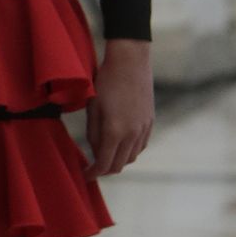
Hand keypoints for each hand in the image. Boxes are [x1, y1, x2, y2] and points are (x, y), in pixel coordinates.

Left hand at [84, 39, 153, 177]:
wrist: (130, 61)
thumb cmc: (106, 82)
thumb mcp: (93, 108)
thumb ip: (94, 134)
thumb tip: (97, 152)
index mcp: (115, 131)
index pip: (104, 164)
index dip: (93, 173)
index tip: (84, 175)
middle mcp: (133, 134)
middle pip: (120, 165)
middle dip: (104, 170)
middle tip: (92, 167)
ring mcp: (144, 128)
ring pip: (132, 157)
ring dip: (118, 161)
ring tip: (105, 155)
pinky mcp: (150, 121)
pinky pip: (141, 146)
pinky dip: (130, 151)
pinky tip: (121, 144)